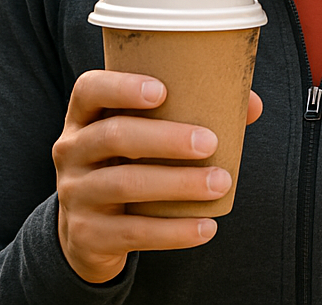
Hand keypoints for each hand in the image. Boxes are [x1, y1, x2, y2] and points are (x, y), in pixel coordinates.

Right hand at [53, 70, 264, 284]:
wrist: (87, 233)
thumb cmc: (128, 166)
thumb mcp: (142, 138)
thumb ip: (189, 115)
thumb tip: (251, 105)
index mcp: (83, 117)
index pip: (89, 89)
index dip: (121, 86)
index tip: (162, 90)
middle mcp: (71, 151)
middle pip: (113, 136)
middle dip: (166, 138)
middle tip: (210, 142)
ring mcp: (75, 194)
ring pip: (126, 184)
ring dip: (178, 184)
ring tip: (221, 183)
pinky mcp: (88, 234)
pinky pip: (133, 232)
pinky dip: (174, 231)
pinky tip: (207, 227)